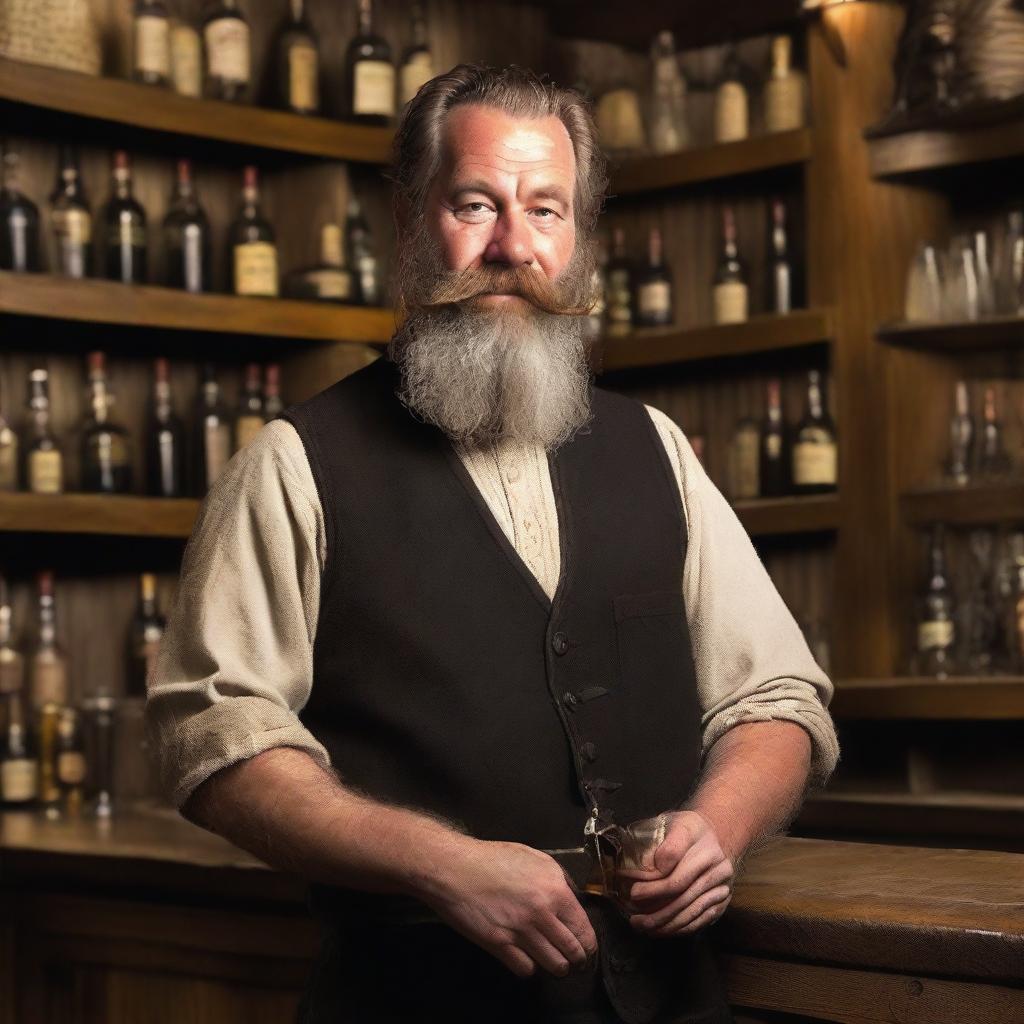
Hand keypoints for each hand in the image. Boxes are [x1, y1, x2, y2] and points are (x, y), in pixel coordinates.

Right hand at [420, 837, 598, 978]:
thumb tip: (572, 897)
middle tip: (572, 959)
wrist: (455, 867)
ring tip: (552, 961)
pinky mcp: (500, 944)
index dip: (587, 942)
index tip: (585, 947)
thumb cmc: (491, 858)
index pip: (584, 928)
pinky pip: (526, 970)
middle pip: (573, 951)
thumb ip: (557, 878)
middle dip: (576, 959)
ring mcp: (521, 930)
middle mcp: (542, 912)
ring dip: (556, 966)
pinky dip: (529, 967)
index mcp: (554, 888)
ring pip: (554, 965)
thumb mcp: (534, 857)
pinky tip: (525, 957)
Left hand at [619, 810, 734, 936]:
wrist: (719, 837)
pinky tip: (661, 930)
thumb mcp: (668, 823)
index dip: (652, 874)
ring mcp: (722, 881)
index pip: (672, 853)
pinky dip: (678, 928)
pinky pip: (700, 918)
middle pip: (680, 885)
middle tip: (633, 909)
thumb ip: (654, 843)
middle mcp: (714, 858)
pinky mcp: (724, 899)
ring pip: (690, 907)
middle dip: (653, 901)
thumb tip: (636, 872)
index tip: (634, 888)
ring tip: (642, 925)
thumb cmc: (685, 831)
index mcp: (695, 832)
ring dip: (663, 921)